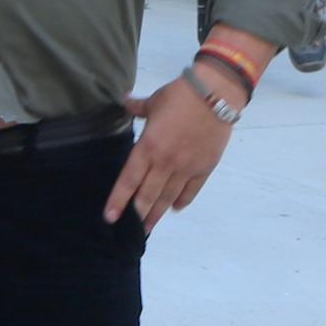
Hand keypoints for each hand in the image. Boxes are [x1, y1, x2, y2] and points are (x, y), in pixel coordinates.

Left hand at [105, 78, 237, 223]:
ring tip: (149, 227)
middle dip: (137, 214)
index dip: (118, 200)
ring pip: (168, 197)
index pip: (129, 180)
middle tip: (130, 230)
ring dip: (157, 214)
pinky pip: (190, 191)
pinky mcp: (204, 168)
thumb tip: (124, 101)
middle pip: (147, 195)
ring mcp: (185, 168)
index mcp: (148, 147)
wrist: (215, 95)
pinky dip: (181, 201)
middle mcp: (165, 163)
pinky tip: (174, 208)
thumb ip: (137, 107)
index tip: (110, 217)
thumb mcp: (154, 101)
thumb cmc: (180, 95)